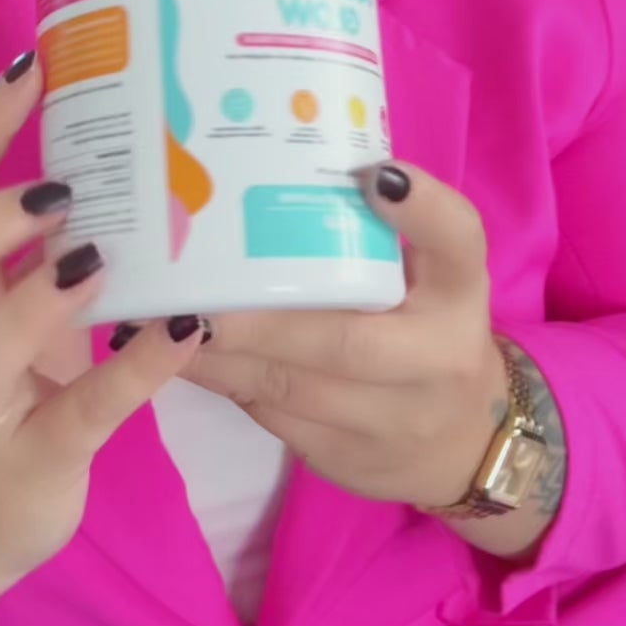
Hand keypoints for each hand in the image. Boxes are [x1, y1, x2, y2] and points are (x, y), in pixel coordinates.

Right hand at [0, 54, 206, 625]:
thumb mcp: (18, 309)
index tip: (31, 66)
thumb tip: (141, 143)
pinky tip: (183, 331)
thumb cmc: (11, 391)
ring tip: (93, 259)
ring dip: (30, 301)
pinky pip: (78, 415)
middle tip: (55, 187)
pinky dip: (131, 372)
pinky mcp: (35, 461)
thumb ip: (52, 244)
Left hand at [174, 163, 508, 513]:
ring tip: (160, 320)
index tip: (374, 175)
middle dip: (257, 322)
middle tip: (190, 292)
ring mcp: (391, 420)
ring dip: (218, 355)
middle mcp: (436, 358)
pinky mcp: (346, 458)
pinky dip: (222, 382)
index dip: (421, 209)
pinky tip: (175, 356)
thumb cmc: (430, 330)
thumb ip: (382, 230)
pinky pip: (272, 417)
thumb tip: (280, 167)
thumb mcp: (434, 276)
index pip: (457, 241)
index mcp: (459, 292)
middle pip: (344, 341)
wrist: (465, 446)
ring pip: (290, 388)